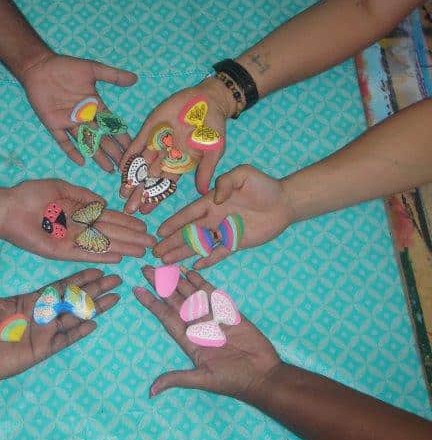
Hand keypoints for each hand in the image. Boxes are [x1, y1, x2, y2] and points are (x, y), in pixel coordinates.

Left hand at [0, 179, 155, 262]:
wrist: (8, 207)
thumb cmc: (31, 194)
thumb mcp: (61, 187)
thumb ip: (84, 195)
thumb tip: (105, 202)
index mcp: (79, 212)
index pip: (108, 218)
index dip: (127, 222)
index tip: (144, 225)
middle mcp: (79, 228)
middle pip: (111, 233)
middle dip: (131, 238)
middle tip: (151, 242)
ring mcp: (71, 241)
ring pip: (102, 244)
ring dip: (123, 248)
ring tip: (141, 251)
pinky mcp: (60, 252)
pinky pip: (84, 254)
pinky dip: (100, 255)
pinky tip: (117, 257)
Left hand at [0, 242, 121, 394]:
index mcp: (30, 300)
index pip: (61, 286)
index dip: (79, 278)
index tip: (97, 269)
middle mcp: (42, 314)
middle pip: (74, 299)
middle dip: (95, 289)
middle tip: (116, 280)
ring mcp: (44, 332)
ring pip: (75, 317)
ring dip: (94, 307)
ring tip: (114, 298)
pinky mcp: (42, 349)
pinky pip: (65, 339)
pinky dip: (79, 331)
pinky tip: (94, 323)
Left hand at [21, 53, 136, 171]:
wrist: (39, 67)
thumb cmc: (66, 67)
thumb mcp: (92, 69)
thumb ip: (113, 75)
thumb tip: (135, 78)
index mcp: (94, 105)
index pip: (111, 125)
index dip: (121, 136)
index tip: (132, 147)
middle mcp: (84, 117)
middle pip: (101, 137)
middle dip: (113, 151)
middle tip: (123, 165)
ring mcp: (69, 122)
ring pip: (86, 142)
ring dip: (97, 155)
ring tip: (108, 168)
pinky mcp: (54, 125)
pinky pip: (63, 141)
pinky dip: (72, 151)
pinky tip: (81, 161)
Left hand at [119, 76, 235, 213]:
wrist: (208, 101)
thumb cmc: (214, 128)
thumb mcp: (214, 151)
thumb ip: (205, 170)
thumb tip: (203, 193)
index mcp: (180, 165)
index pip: (165, 185)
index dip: (155, 198)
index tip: (145, 211)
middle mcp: (166, 157)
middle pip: (150, 179)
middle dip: (140, 193)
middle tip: (129, 208)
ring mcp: (156, 144)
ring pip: (141, 165)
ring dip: (132, 179)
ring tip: (122, 193)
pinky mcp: (150, 130)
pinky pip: (137, 145)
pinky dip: (129, 156)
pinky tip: (121, 168)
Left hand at [133, 266, 279, 399]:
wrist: (263, 375)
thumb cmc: (233, 380)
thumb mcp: (203, 380)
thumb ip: (178, 378)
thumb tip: (152, 391)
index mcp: (188, 340)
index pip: (165, 317)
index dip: (151, 303)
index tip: (136, 290)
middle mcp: (197, 326)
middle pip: (174, 301)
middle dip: (160, 286)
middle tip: (145, 269)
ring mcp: (213, 318)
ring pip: (191, 294)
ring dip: (177, 280)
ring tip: (164, 266)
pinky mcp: (229, 313)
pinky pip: (212, 294)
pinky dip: (201, 282)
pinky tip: (190, 272)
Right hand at [153, 165, 293, 268]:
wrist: (285, 201)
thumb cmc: (263, 186)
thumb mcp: (244, 174)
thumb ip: (226, 182)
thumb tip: (216, 198)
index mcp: (212, 201)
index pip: (189, 214)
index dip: (174, 223)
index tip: (160, 231)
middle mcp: (213, 218)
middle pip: (188, 232)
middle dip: (171, 242)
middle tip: (156, 252)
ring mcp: (223, 232)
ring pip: (198, 244)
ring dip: (182, 252)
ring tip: (167, 261)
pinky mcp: (236, 242)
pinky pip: (218, 253)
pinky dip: (207, 259)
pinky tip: (195, 265)